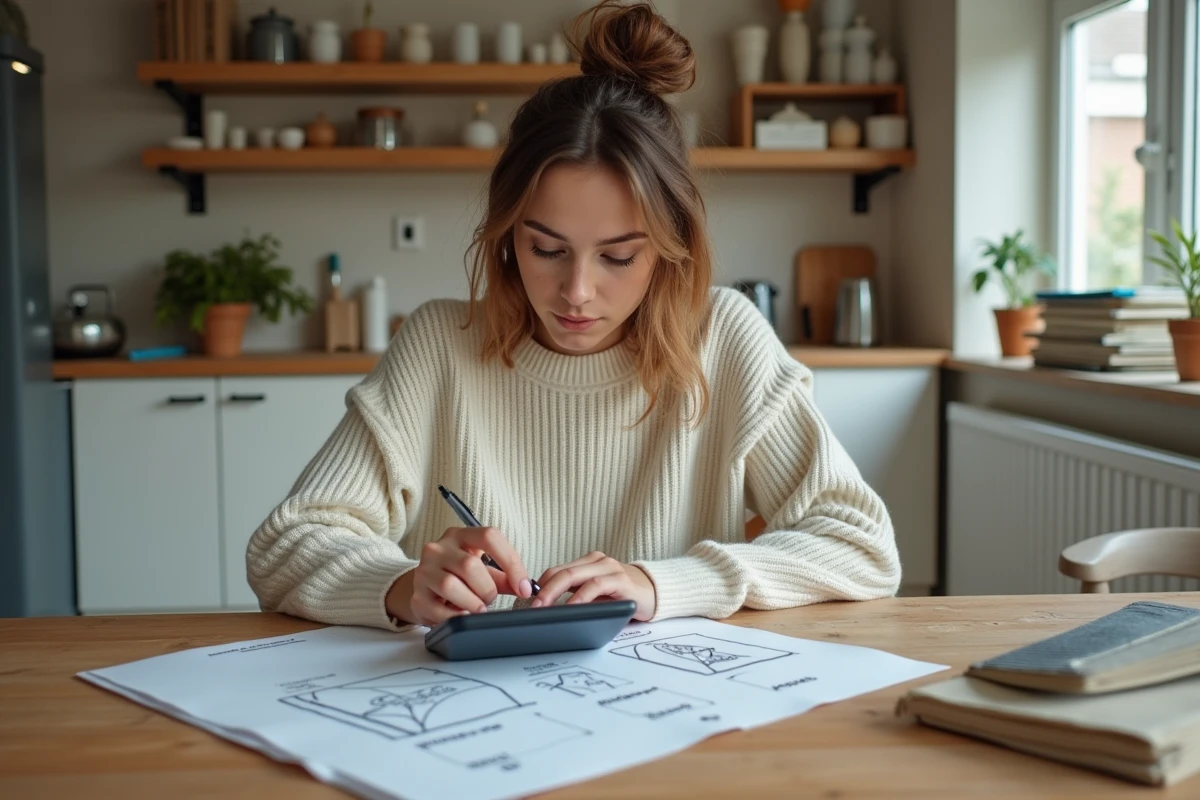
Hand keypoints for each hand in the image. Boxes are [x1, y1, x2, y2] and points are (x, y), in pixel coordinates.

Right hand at [389, 527, 534, 626]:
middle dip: (487, 588)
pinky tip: (463, 616)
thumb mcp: (483, 570)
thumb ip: (504, 577)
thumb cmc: (459, 577)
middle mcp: (439, 548)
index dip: (511, 563)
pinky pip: (438, 609)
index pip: (490, 537)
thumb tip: (525, 587)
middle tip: (490, 599)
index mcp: (460, 535)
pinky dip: (456, 616)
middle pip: (470, 565)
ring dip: (472, 602)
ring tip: (477, 607)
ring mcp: (424, 570)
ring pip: (451, 585)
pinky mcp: (416, 595)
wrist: (425, 589)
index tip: (523, 587)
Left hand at [532, 551, 656, 620]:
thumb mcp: (597, 594)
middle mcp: (597, 561)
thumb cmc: (623, 597)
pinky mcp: (621, 580)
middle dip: (542, 590)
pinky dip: (580, 597)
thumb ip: (577, 595)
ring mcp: (609, 568)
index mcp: (588, 562)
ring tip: (543, 608)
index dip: (539, 585)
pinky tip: (572, 608)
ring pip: (574, 576)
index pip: (556, 570)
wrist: (657, 593)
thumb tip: (546, 609)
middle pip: (561, 572)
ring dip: (555, 593)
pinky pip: (595, 586)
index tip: (524, 601)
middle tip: (530, 606)